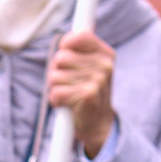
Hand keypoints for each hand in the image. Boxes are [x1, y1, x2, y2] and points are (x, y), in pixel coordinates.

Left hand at [46, 30, 115, 158]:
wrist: (100, 125)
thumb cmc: (88, 92)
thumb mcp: (91, 68)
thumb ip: (78, 51)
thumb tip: (64, 38)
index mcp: (106, 54)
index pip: (79, 36)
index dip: (66, 45)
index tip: (66, 52)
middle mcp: (104, 65)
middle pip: (60, 58)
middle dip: (57, 71)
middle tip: (68, 82)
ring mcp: (97, 81)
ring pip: (54, 76)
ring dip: (56, 87)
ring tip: (69, 94)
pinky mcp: (86, 97)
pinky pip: (55, 93)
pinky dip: (56, 101)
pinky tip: (68, 105)